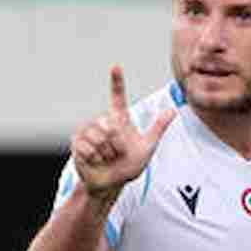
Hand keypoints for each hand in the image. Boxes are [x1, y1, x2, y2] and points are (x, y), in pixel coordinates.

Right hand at [70, 66, 176, 198]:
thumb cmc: (129, 165)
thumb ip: (158, 128)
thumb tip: (173, 110)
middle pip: (110, 126)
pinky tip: (95, 161)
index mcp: (119, 119)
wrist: (111, 183)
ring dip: (106, 153)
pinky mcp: (77, 142)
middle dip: (118, 145)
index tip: (116, 66)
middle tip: (118, 154)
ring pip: (98, 137)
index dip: (117, 81)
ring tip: (106, 158)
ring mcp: (88, 131)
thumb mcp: (147, 147)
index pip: (117, 96)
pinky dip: (95, 158)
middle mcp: (103, 121)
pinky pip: (87, 147)